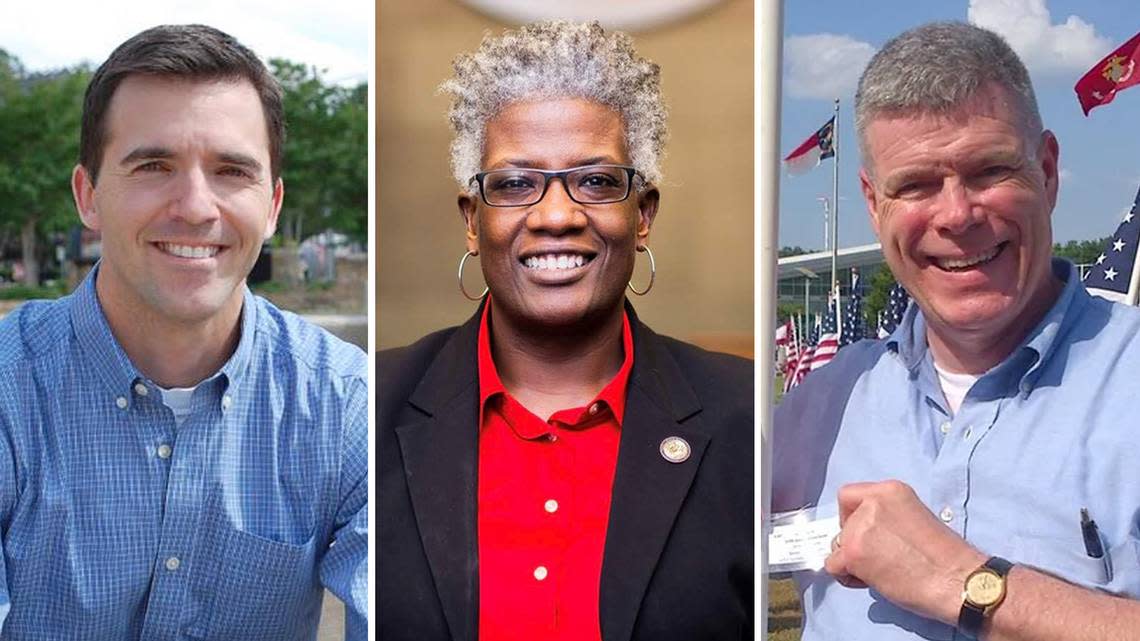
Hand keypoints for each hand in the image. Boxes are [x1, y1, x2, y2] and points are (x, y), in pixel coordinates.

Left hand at [824, 480, 986, 623]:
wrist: (958, 581)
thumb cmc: (944, 558)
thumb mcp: (913, 519)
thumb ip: (886, 519)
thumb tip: (866, 536)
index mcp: (890, 490)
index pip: (849, 496)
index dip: (852, 516)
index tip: (868, 533)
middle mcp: (872, 502)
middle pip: (843, 523)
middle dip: (855, 542)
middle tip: (882, 559)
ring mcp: (860, 527)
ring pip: (837, 545)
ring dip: (853, 561)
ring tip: (882, 571)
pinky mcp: (853, 552)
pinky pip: (833, 565)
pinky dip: (848, 577)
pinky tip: (873, 581)